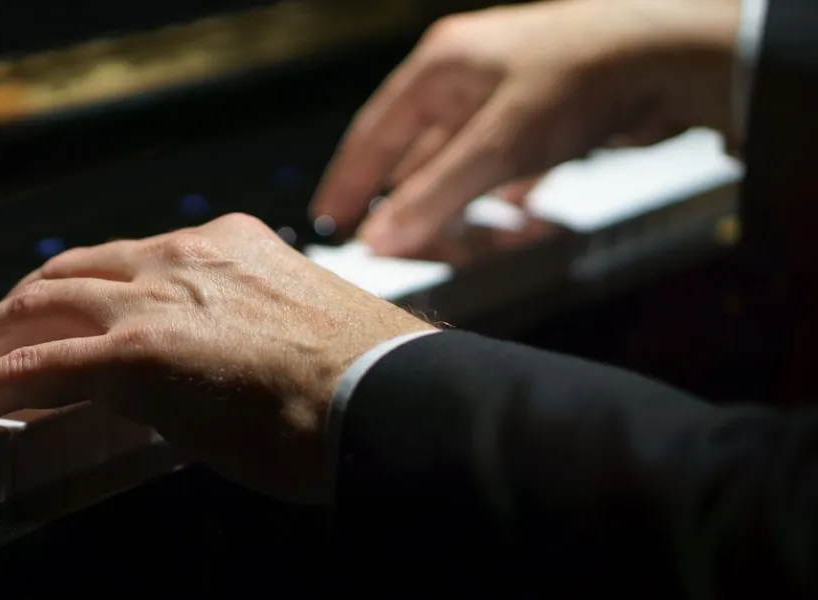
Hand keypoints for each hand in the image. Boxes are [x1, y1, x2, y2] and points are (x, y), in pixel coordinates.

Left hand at [0, 214, 433, 502]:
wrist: (391, 401)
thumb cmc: (366, 383)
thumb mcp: (297, 331)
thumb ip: (244, 329)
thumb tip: (219, 366)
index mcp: (227, 244)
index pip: (122, 259)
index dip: (71, 291)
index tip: (47, 316)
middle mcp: (183, 257)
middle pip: (66, 273)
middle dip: (13, 310)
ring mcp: (156, 300)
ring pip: (36, 310)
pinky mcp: (135, 356)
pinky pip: (30, 368)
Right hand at [309, 0, 739, 256]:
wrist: (669, 55)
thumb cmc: (580, 76)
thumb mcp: (495, 146)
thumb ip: (433, 196)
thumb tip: (378, 240)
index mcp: (438, 67)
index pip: (372, 134)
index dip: (348, 182)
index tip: (330, 221)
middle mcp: (466, 74)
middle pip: (415, 149)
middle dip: (405, 199)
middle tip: (390, 242)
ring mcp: (506, 91)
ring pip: (461, 157)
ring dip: (455, 199)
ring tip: (448, 236)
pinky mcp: (543, 109)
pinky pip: (504, 157)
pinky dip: (499, 188)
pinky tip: (509, 210)